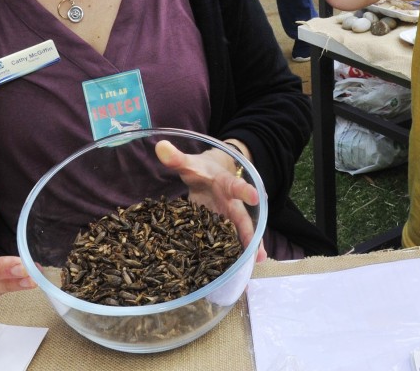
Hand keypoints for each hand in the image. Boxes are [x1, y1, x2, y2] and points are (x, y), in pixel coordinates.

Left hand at [154, 140, 266, 261]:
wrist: (210, 174)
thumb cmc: (201, 169)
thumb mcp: (190, 163)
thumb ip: (176, 158)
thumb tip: (160, 147)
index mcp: (226, 184)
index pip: (236, 186)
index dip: (245, 191)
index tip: (255, 197)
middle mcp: (231, 203)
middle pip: (243, 219)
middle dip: (250, 234)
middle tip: (260, 253)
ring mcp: (227, 217)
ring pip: (239, 234)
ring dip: (246, 250)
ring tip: (253, 265)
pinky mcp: (220, 227)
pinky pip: (227, 241)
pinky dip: (231, 255)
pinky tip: (234, 270)